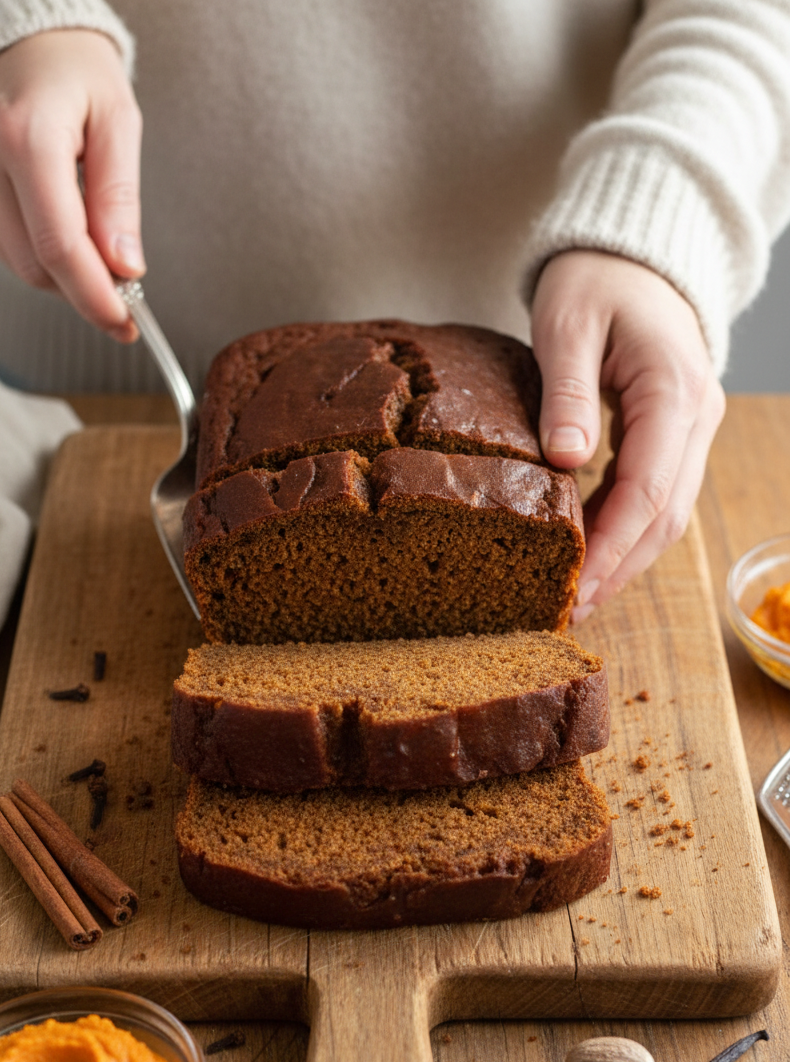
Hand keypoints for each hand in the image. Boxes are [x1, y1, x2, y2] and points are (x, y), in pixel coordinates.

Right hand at [0, 29, 143, 340]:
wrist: (19, 43)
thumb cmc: (72, 71)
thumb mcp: (117, 122)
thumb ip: (119, 198)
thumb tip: (125, 266)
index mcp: (25, 138)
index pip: (60, 247)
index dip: (95, 296)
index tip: (125, 320)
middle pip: (36, 266)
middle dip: (84, 289)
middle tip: (124, 290)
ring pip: (18, 265)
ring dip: (63, 274)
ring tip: (95, 247)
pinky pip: (3, 248)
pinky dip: (39, 254)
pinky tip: (59, 227)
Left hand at [531, 250, 725, 621]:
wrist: (633, 254)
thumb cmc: (596, 279)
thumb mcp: (567, 323)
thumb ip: (567, 391)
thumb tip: (565, 460)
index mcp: (673, 391)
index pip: (647, 490)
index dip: (612, 546)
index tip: (575, 587)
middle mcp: (695, 417)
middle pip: (665, 515)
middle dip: (620, 567)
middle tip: (570, 608)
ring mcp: (692, 427)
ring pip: (667, 512)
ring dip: (626, 556)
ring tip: (577, 594)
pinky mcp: (676, 433)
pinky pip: (656, 493)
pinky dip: (626, 528)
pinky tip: (590, 551)